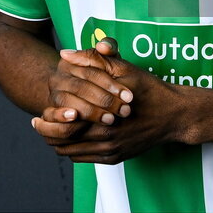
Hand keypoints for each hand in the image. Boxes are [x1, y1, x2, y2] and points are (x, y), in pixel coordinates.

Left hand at [33, 37, 187, 163]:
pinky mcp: (115, 157)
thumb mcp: (124, 69)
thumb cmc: (149, 90)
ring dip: (59, 141)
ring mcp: (110, 151)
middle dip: (47, 132)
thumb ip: (93, 60)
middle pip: (61, 143)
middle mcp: (104, 139)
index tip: (38, 114)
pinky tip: (73, 135)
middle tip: (39, 122)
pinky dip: (73, 149)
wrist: (175, 115)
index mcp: (102, 117)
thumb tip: (65, 54)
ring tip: (54, 128)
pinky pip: (83, 158)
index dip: (45, 120)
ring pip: (70, 153)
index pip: (60, 126)